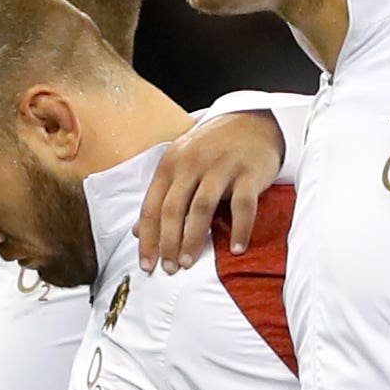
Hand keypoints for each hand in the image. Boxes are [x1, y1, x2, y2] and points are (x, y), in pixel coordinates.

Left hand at [138, 108, 282, 270]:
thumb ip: (161, 197)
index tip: (147, 264)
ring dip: (194, 238)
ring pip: (202, 207)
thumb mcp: (180, 166)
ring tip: (189, 262)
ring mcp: (221, 166)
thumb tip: (137, 232)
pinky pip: (242, 205)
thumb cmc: (211, 150)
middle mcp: (192, 164)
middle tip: (169, 268)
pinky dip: (239, 229)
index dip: (148, 239)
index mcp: (170, 165)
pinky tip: (236, 249)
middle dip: (168, 243)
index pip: (152, 207)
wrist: (252, 121)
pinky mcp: (249, 172)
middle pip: (173, 209)